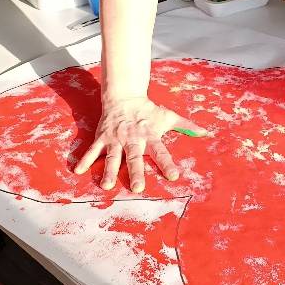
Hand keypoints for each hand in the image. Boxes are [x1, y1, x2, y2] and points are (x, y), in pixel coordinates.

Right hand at [74, 96, 209, 192]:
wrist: (123, 95)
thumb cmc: (148, 110)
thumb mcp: (168, 116)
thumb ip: (186, 126)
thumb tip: (206, 132)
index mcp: (150, 135)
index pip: (160, 151)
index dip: (167, 163)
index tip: (173, 176)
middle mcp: (132, 138)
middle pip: (135, 157)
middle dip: (136, 172)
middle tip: (138, 188)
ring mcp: (115, 138)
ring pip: (112, 157)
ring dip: (109, 170)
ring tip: (107, 186)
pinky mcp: (102, 137)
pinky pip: (92, 150)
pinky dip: (85, 160)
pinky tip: (77, 171)